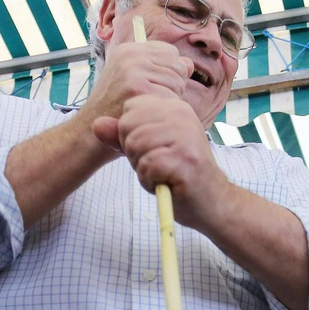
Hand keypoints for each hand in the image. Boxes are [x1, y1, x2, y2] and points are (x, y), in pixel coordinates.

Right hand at [81, 39, 193, 137]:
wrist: (89, 133)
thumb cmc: (115, 110)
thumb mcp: (133, 82)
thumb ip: (160, 70)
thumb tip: (189, 64)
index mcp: (129, 50)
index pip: (171, 53)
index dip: (170, 73)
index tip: (154, 88)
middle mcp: (131, 54)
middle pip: (178, 66)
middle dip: (173, 87)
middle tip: (151, 102)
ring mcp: (133, 69)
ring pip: (178, 82)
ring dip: (169, 101)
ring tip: (148, 109)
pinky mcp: (137, 88)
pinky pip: (172, 97)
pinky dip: (165, 112)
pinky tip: (148, 118)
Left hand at [92, 95, 228, 224]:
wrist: (212, 202)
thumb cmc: (179, 175)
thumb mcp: (147, 151)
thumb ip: (121, 136)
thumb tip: (96, 124)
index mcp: (175, 107)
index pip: (130, 108)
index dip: (131, 133)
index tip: (154, 148)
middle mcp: (182, 115)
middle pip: (128, 126)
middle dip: (134, 152)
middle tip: (158, 164)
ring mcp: (186, 135)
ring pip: (135, 145)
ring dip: (143, 168)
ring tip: (163, 173)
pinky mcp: (185, 158)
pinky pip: (146, 166)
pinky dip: (151, 181)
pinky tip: (167, 183)